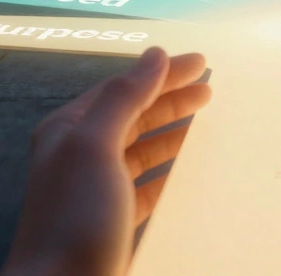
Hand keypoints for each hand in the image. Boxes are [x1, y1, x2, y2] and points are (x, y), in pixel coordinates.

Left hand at [1, 47, 210, 275]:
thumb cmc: (74, 217)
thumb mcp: (95, 146)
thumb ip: (124, 98)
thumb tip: (153, 55)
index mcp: (68, 131)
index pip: (122, 88)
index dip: (161, 73)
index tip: (202, 63)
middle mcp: (79, 157)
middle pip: (132, 116)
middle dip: (170, 100)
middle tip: (211, 90)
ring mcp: (95, 193)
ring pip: (140, 152)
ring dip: (172, 134)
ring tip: (206, 124)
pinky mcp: (112, 225)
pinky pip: (147, 188)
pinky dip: (169, 175)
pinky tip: (190, 173)